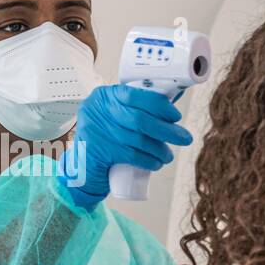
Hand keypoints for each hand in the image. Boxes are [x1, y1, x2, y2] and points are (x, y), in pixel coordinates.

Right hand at [57, 85, 192, 207]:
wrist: (80, 170)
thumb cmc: (104, 141)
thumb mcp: (113, 119)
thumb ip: (133, 111)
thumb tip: (170, 111)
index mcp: (103, 96)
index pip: (135, 94)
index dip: (160, 105)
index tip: (175, 116)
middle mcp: (97, 110)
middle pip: (139, 118)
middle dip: (166, 129)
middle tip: (184, 138)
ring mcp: (95, 131)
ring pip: (138, 139)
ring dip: (160, 148)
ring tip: (168, 155)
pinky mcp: (97, 151)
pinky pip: (131, 155)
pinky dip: (148, 160)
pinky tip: (156, 163)